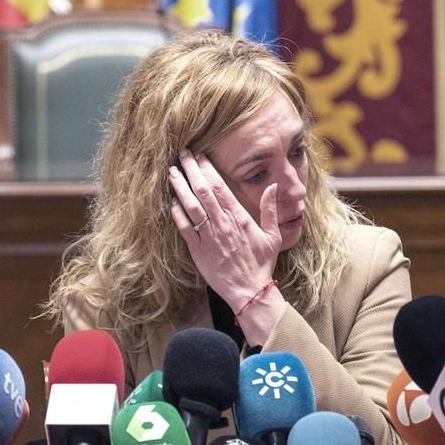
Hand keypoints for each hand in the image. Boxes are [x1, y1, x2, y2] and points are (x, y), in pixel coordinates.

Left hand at [168, 148, 280, 311]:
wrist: (249, 290)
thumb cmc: (261, 263)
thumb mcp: (273, 235)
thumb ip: (270, 210)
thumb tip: (273, 187)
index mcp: (239, 217)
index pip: (220, 186)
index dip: (207, 169)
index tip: (200, 156)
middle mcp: (222, 223)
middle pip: (202, 190)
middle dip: (191, 170)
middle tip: (182, 154)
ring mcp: (208, 236)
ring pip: (190, 205)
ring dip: (180, 187)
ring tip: (172, 172)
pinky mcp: (198, 250)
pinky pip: (184, 227)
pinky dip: (177, 212)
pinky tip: (171, 200)